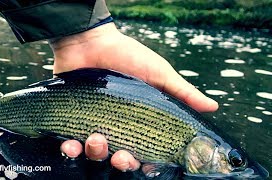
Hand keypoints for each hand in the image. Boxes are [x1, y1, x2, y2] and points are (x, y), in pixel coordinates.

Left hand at [49, 22, 217, 170]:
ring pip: (95, 153)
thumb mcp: (159, 73)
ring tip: (96, 139)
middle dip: (122, 161)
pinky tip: (70, 145)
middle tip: (121, 155)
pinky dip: (69, 148)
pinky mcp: (73, 119)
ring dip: (96, 152)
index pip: (144, 148)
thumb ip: (182, 92)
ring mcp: (94, 123)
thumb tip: (213, 107)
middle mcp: (117, 125)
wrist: (90, 41)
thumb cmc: (127, 56)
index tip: (146, 166)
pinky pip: (70, 142)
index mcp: (138, 119)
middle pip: (120, 156)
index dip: (146, 161)